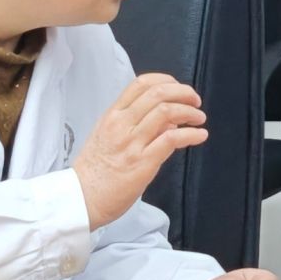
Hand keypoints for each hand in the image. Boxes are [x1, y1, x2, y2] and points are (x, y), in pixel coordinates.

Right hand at [71, 73, 205, 229]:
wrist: (81, 199)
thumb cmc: (94, 172)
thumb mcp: (107, 137)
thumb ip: (135, 124)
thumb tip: (168, 117)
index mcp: (112, 115)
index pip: (141, 83)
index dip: (166, 80)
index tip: (179, 88)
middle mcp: (121, 125)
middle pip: (158, 93)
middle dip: (184, 92)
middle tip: (195, 101)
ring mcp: (132, 143)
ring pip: (167, 111)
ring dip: (190, 112)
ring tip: (199, 118)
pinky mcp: (143, 162)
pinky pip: (171, 139)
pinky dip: (191, 134)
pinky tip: (199, 136)